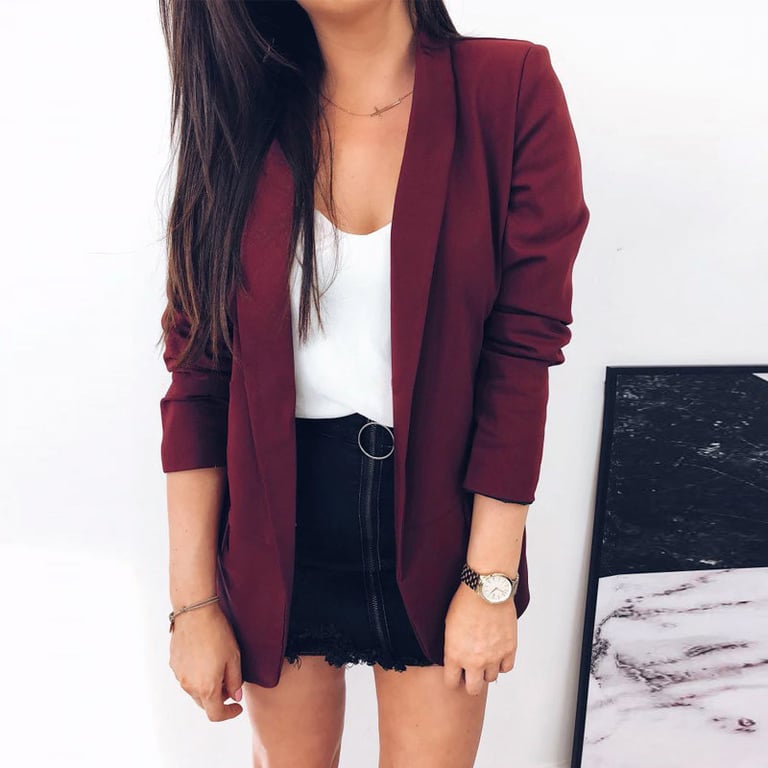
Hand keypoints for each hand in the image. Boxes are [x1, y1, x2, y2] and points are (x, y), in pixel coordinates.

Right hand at [169, 603, 243, 720]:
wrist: (195, 612)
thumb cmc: (218, 633)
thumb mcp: (234, 657)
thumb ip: (235, 681)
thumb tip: (235, 697)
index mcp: (207, 687)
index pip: (216, 714)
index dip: (229, 713)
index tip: (237, 706)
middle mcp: (189, 686)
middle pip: (205, 704)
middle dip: (218, 699)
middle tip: (230, 683)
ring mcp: (179, 676)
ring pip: (194, 690)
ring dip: (206, 686)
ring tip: (217, 667)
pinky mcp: (173, 664)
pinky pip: (186, 677)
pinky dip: (196, 675)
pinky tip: (204, 658)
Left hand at [442, 582, 517, 695]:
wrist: (486, 590)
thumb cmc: (465, 602)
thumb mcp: (448, 626)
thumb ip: (452, 647)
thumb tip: (455, 658)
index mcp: (455, 655)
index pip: (452, 683)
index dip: (453, 678)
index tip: (456, 673)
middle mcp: (474, 661)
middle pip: (473, 689)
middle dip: (470, 681)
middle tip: (470, 671)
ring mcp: (493, 657)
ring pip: (491, 678)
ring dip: (487, 670)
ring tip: (485, 656)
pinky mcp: (509, 649)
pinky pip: (506, 667)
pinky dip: (502, 663)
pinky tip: (497, 654)